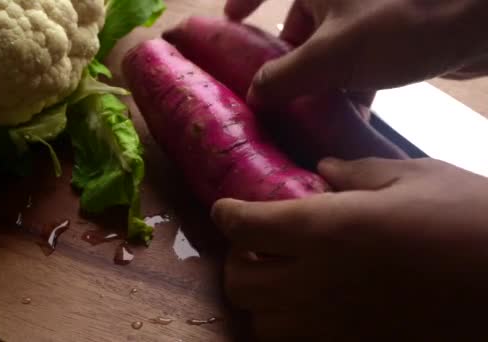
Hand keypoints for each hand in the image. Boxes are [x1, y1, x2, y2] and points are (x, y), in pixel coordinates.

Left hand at [212, 157, 487, 340]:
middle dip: (237, 261)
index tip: (225, 208)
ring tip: (281, 279)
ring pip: (263, 323)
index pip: (246, 226)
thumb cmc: (471, 220)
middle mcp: (316, 281)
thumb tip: (321, 170)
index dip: (227, 214)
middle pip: (239, 283)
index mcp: (325, 229)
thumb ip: (358, 173)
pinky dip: (292, 327)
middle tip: (257, 245)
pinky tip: (314, 307)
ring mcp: (334, 325)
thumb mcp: (416, 177)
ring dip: (261, 300)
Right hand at [225, 0, 487, 109]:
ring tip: (308, 113)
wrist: (480, 22)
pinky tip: (351, 113)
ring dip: (319, 80)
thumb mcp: (331, 56)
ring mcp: (365, 11)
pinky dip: (350, 82)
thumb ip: (284, 77)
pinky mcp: (390, 30)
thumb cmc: (401, 24)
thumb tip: (254, 94)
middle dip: (286, 61)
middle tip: (271, 92)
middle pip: (298, 25)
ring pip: (328, 46)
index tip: (231, 19)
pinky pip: (357, 57)